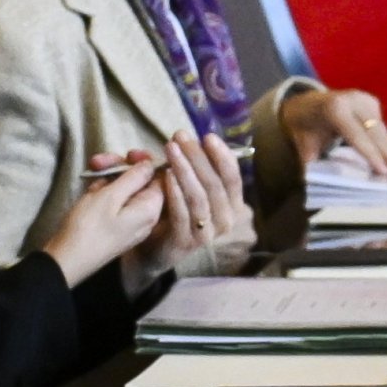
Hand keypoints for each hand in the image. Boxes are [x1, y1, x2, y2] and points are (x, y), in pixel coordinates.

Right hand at [37, 158, 166, 287]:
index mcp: (152, 208)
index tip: (126, 154)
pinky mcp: (116, 227)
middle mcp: (147, 216)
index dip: (144, 161)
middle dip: (120, 168)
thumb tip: (152, 164)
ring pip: (125, 190)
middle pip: (141, 181)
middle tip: (96, 162)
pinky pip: (115, 203)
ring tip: (90, 180)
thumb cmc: (88, 226)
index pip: (161, 176)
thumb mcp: (110, 196)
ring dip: (107, 180)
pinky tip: (89, 193)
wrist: (66, 261)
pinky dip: (103, 194)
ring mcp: (131, 222)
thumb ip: (135, 177)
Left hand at [139, 132, 252, 269]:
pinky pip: (183, 213)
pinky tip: (166, 175)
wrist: (153, 250)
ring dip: (185, 169)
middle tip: (180, 137)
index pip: (233, 178)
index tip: (207, 136)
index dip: (222, 156)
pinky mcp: (186, 243)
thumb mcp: (185, 186)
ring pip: (200, 197)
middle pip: (215, 184)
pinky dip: (175, 193)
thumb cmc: (173, 212)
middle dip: (198, 156)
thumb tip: (178, 136)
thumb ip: (188, 163)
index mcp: (231, 205)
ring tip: (171, 149)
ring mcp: (207, 234)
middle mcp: (225, 221)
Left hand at [281, 82, 386, 179]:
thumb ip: (312, 163)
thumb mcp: (303, 145)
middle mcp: (353, 100)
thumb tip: (322, 184)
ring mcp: (365, 99)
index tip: (384, 172)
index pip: (355, 134)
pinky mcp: (372, 103)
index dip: (370, 153)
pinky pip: (381, 128)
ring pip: (381, 130)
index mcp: (334, 108)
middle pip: (375, 132)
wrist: (304, 103)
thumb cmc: (304, 127)